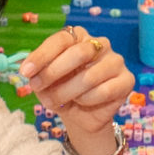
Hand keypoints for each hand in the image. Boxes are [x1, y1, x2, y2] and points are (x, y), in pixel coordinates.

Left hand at [18, 28, 135, 154]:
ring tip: (57, 101)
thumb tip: (28, 70)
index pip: (61, 39)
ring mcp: (116, 60)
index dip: (42, 55)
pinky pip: (104, 90)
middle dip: (53, 72)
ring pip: (90, 76)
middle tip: (38, 87)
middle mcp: (99, 44)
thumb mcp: (44, 82)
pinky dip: (86, 100)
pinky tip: (81, 102)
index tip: (26, 71)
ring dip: (67, 92)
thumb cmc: (62, 92)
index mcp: (78, 37)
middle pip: (78, 53)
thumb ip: (38, 72)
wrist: (82, 116)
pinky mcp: (127, 79)